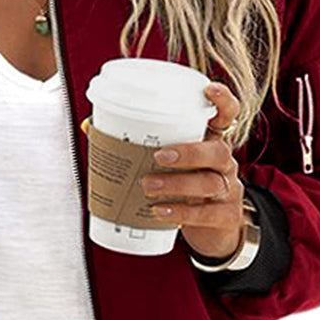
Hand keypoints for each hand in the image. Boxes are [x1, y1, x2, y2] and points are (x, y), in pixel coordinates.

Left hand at [140, 81, 245, 260]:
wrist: (213, 229)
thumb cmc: (187, 188)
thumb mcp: (170, 165)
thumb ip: (135, 144)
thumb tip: (90, 126)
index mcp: (211, 142)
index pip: (227, 116)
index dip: (223, 101)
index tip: (209, 90)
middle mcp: (224, 164)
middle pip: (217, 151)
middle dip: (189, 152)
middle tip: (158, 156)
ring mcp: (229, 190)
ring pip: (210, 183)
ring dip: (177, 184)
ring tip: (148, 186)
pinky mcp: (226, 217)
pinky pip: (208, 214)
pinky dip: (182, 212)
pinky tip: (160, 211)